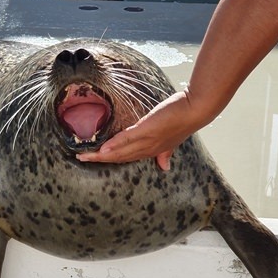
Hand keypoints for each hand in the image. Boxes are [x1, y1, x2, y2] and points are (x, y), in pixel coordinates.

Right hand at [76, 91, 199, 167]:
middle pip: (119, 158)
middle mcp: (148, 149)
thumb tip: (164, 167)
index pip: (126, 158)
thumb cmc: (182, 121)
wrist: (195, 110)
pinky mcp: (147, 129)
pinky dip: (114, 144)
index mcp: (151, 151)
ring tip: (85, 156)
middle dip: (99, 160)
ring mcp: (147, 140)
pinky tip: (102, 147)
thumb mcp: (173, 140)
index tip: (95, 159)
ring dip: (102, 155)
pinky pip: (127, 139)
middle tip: (81, 159)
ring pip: (120, 152)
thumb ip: (165, 153)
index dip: (110, 160)